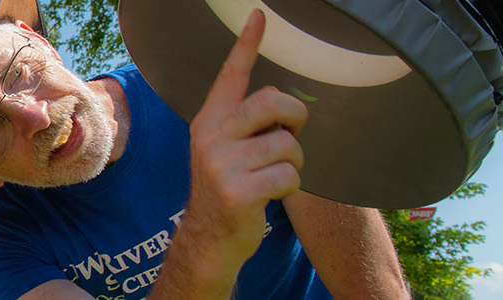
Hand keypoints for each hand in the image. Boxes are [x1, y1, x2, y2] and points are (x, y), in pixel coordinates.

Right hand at [186, 8, 307, 268]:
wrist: (208, 239)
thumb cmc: (229, 190)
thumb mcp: (225, 152)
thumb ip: (246, 126)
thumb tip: (287, 106)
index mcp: (209, 122)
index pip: (230, 76)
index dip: (246, 45)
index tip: (260, 16)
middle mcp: (211, 138)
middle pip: (271, 102)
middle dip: (294, 117)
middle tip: (291, 134)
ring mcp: (222, 165)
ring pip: (287, 145)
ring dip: (293, 163)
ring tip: (274, 177)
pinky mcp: (238, 191)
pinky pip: (289, 175)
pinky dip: (290, 188)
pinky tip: (271, 197)